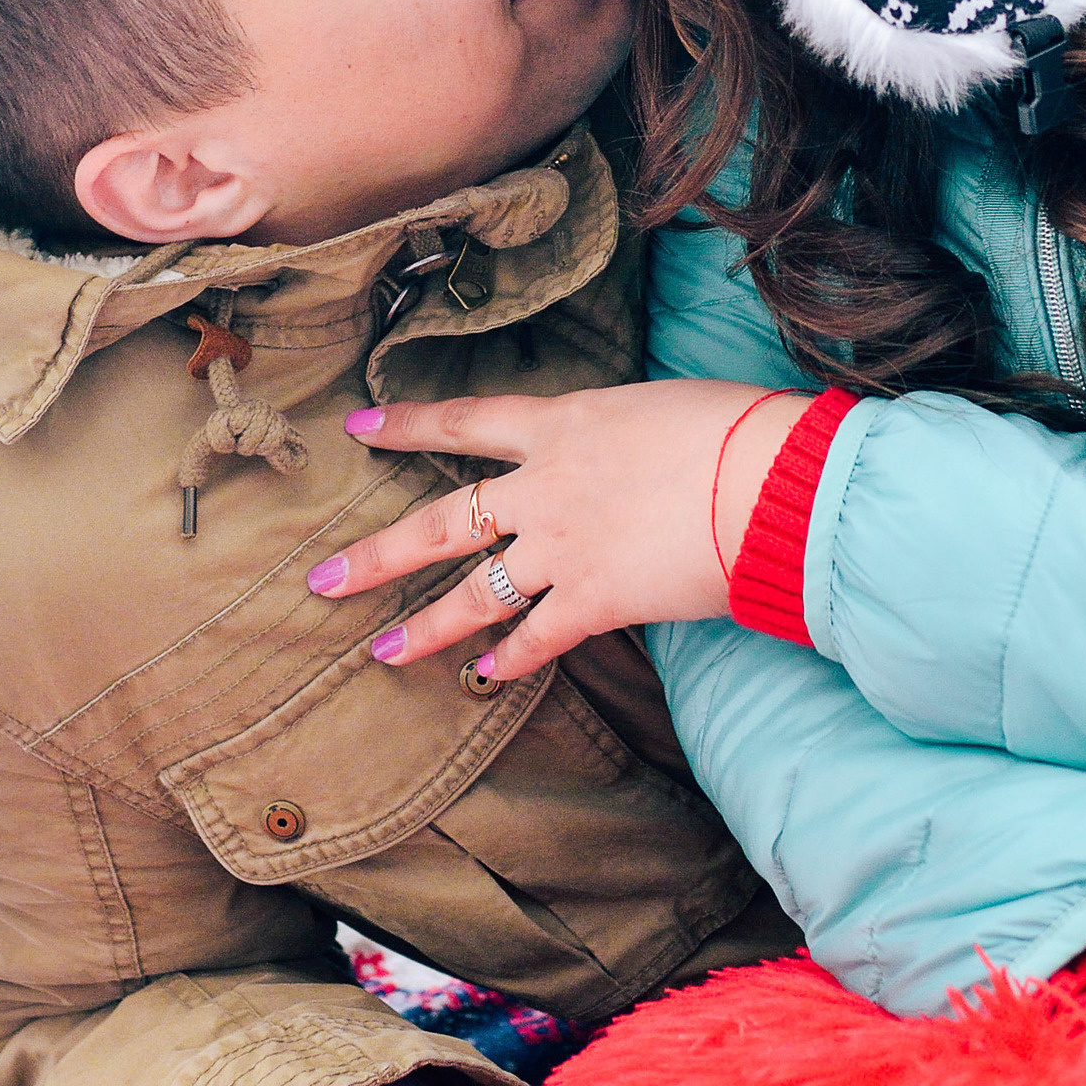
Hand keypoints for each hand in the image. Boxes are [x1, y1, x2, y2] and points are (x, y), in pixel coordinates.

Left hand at [307, 382, 807, 678]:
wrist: (765, 481)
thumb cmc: (731, 428)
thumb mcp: (658, 407)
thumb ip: (620, 434)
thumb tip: (626, 454)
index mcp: (562, 422)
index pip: (465, 421)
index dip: (408, 424)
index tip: (358, 427)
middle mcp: (545, 486)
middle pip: (442, 520)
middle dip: (378, 553)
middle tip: (321, 578)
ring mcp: (564, 546)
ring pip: (475, 593)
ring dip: (425, 627)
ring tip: (380, 651)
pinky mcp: (596, 600)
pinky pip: (539, 638)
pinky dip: (509, 661)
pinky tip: (484, 678)